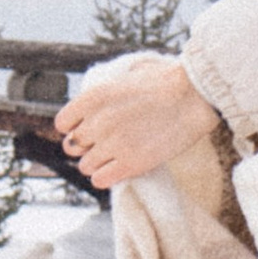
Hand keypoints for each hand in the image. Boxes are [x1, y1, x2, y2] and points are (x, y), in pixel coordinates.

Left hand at [58, 54, 216, 189]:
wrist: (194, 96)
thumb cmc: (165, 83)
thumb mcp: (125, 78)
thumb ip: (103, 95)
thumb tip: (93, 108)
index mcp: (94, 97)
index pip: (63, 124)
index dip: (74, 128)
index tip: (87, 129)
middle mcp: (98, 122)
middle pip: (73, 146)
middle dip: (87, 145)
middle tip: (105, 143)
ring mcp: (113, 144)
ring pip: (85, 166)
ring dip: (98, 162)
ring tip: (116, 155)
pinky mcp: (130, 164)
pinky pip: (100, 180)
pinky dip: (106, 176)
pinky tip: (119, 167)